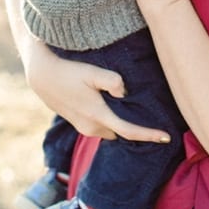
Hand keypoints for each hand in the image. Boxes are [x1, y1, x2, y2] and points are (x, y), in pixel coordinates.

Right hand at [23, 45, 172, 143]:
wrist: (41, 76)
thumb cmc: (67, 71)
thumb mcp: (91, 72)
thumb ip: (112, 81)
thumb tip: (124, 92)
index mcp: (98, 115)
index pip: (129, 132)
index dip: (149, 136)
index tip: (167, 137)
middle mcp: (91, 127)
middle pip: (119, 134)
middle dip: (132, 130)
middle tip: (147, 118)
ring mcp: (82, 126)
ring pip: (108, 131)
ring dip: (118, 125)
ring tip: (128, 111)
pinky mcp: (76, 122)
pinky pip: (98, 127)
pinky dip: (107, 121)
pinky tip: (107, 106)